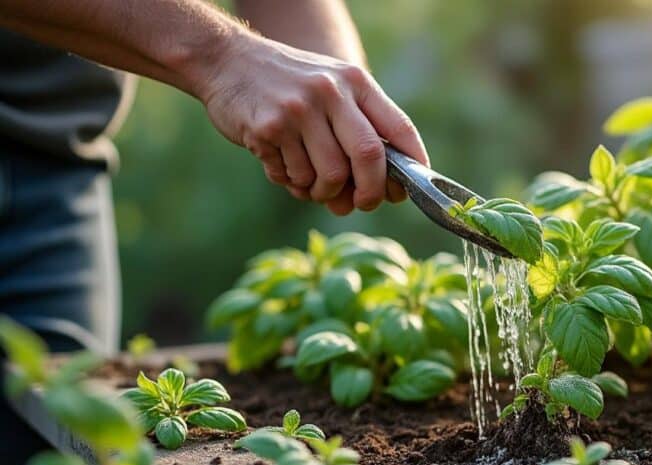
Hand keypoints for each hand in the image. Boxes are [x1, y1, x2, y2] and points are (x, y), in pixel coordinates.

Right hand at [196, 32, 426, 214]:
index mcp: (355, 82)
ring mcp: (299, 109)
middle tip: (362, 203)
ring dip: (323, 192)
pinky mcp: (269, 128)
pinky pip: (294, 177)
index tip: (408, 190)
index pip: (398, 128)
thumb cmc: (289, 85)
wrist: (226, 61)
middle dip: (370, 192)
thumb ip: (358, 130)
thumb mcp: (332, 88)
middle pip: (369, 157)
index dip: (412, 165)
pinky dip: (293, 184)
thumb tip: (381, 192)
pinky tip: (283, 166)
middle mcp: (331, 92)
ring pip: (330, 176)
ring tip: (311, 182)